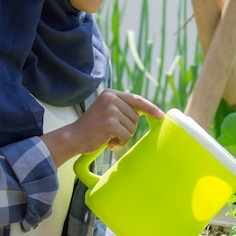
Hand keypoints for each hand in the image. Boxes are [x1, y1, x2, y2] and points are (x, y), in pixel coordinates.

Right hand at [42, 89, 163, 166]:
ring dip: (123, 136)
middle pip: (136, 116)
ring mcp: (111, 110)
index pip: (137, 99)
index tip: (161, 116)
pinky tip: (108, 141)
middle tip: (112, 132)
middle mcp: (111, 98)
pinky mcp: (110, 122)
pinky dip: (120, 141)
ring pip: (132, 127)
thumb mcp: (106, 111)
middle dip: (128, 128)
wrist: (73, 137)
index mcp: (111, 93)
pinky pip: (126, 135)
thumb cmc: (91, 128)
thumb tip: (144, 111)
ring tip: (108, 136)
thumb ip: (122, 108)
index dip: (151, 108)